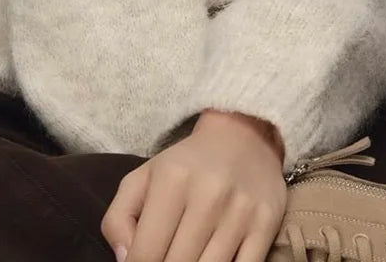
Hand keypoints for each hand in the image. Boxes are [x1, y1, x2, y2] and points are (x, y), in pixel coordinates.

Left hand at [100, 112, 286, 261]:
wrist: (242, 135)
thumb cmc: (185, 165)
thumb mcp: (142, 177)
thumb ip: (119, 218)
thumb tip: (124, 260)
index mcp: (171, 180)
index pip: (146, 253)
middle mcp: (208, 194)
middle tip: (166, 259)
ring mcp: (240, 211)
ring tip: (188, 258)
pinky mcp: (267, 223)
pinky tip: (214, 261)